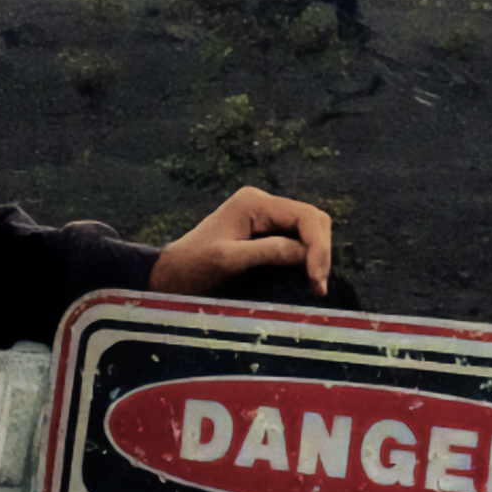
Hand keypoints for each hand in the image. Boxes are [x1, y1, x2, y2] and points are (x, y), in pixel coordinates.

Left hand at [149, 187, 334, 299]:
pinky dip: (307, 260)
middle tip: (318, 288)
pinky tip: (305, 281)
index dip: (317, 247)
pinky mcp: (266, 235)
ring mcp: (265, 219)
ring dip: (316, 257)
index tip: (316, 280)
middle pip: (312, 221)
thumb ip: (267, 251)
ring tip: (314, 287)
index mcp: (254, 203)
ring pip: (309, 232)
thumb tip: (305, 254)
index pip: (304, 217)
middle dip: (320, 252)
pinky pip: (298, 243)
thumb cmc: (193, 267)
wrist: (171, 277)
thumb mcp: (228, 260)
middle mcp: (263, 205)